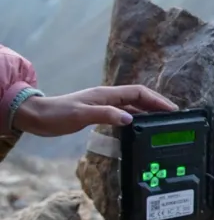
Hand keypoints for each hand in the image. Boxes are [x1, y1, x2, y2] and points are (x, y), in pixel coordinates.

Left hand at [13, 85, 177, 136]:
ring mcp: (103, 104)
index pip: (139, 92)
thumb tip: (129, 118)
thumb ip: (106, 115)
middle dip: (157, 105)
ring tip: (161, 122)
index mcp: (106, 94)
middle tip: (173, 117)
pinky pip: (123, 113)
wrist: (35, 117)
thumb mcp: (81, 115)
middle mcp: (107, 97)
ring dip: (148, 111)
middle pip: (139, 97)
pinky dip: (136, 118)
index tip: (172, 110)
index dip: (157, 100)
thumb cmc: (56, 114)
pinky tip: (140, 127)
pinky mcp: (98, 113)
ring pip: (132, 105)